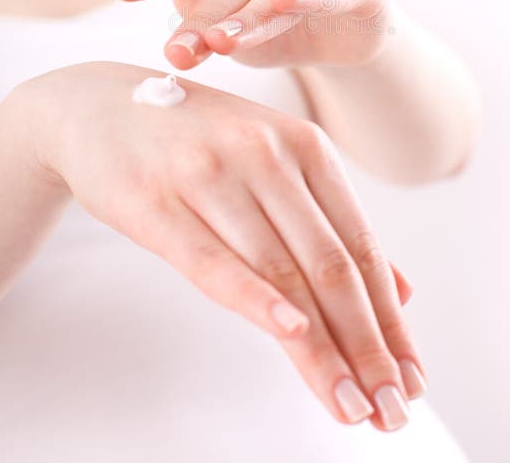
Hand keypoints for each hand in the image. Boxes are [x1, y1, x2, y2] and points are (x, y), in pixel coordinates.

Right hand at [22, 61, 425, 428]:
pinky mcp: (155, 201)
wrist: (99, 104)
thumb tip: (401, 290)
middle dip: (367, 345)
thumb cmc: (195, 141)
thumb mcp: (273, 161)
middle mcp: (265, 154)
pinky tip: (292, 336)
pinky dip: (255, 300)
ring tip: (350, 402)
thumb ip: (331, 221)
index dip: (390, 317)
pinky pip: (212, 260)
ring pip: (280, 272)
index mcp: (304, 145)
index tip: (410, 375)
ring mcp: (209, 174)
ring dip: (321, 349)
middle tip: (392, 406)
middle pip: (329, 265)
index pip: (360, 245)